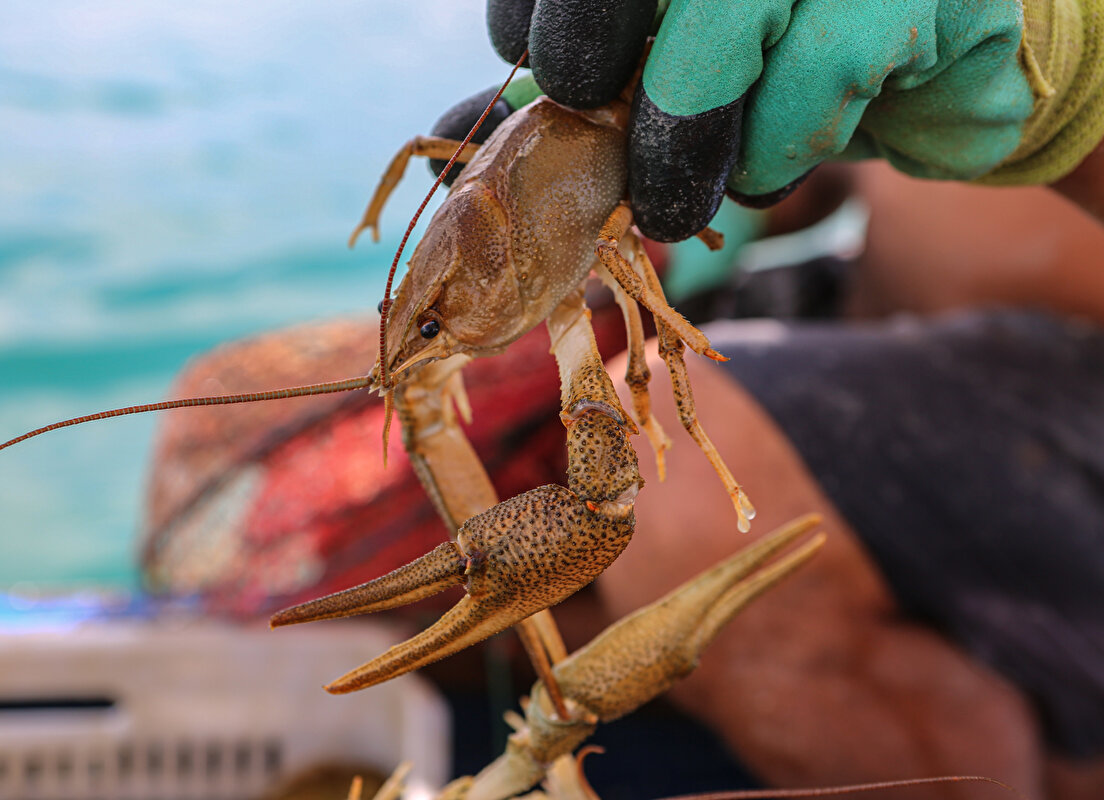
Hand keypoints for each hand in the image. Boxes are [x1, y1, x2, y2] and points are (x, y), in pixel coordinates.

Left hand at [488, 0, 1103, 240]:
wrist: (947, 67)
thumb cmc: (785, 69)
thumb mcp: (665, 77)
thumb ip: (569, 99)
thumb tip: (458, 150)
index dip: (537, 3)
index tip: (527, 62)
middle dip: (590, 45)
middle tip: (592, 111)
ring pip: (727, 20)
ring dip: (686, 125)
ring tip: (684, 184)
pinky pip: (818, 75)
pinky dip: (778, 145)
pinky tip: (774, 162)